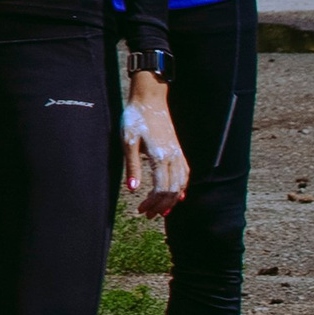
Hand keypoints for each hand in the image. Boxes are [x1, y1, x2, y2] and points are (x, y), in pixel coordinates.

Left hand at [121, 74, 186, 215]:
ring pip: (182, 184)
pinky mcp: (178, 150)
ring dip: (172, 200)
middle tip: (147, 214)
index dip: (153, 203)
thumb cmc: (135, 118)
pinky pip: (185, 174)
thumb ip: (132, 166)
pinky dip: (182, 188)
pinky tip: (179, 195)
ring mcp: (178, 154)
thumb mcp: (128, 141)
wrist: (150, 99)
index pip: (162, 189)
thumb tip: (133, 189)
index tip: (141, 210)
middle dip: (162, 206)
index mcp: (160, 157)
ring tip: (161, 211)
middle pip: (173, 190)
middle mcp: (173, 157)